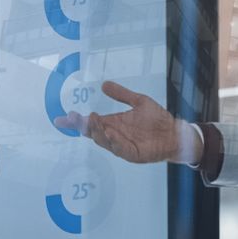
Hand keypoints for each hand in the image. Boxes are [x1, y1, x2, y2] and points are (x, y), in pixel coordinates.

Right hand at [56, 80, 187, 164]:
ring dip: (97, 131)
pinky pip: (120, 148)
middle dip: (82, 125)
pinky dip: (113, 141)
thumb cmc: (157, 119)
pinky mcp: (132, 153)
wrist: (175, 132)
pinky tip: (109, 133)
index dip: (76, 121)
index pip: (90, 123)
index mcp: (113, 124)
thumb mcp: (139, 102)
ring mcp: (122, 146)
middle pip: (92, 132)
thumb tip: (103, 85)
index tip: (63, 117)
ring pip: (103, 140)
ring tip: (92, 119)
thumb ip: (122, 94)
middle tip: (74, 117)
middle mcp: (114, 135)